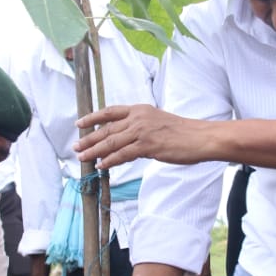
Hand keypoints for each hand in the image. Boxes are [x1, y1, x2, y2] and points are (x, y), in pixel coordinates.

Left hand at [75, 103, 206, 169]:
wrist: (200, 137)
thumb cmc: (182, 132)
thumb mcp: (157, 122)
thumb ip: (140, 127)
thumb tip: (124, 140)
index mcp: (140, 109)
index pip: (110, 112)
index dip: (92, 117)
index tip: (79, 123)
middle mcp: (138, 117)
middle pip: (106, 129)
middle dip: (88, 139)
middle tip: (75, 147)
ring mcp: (142, 131)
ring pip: (111, 142)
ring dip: (93, 151)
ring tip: (82, 158)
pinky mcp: (147, 146)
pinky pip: (122, 154)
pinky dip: (109, 161)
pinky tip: (101, 166)